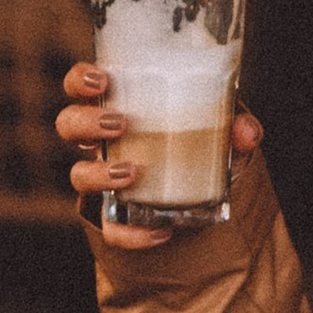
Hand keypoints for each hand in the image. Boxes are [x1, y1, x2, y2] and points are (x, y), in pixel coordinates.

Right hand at [54, 61, 262, 251]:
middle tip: (119, 124)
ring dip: (99, 173)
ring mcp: (103, 178)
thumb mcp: (222, 130)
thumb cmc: (200, 143)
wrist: (205, 195)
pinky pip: (111, 228)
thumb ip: (238, 126)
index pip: (79, 85)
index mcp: (116, 107)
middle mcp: (100, 141)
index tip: (102, 81)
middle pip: (67, 124)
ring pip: (77, 175)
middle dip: (85, 122)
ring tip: (131, 172)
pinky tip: (161, 230)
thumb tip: (245, 132)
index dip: (79, 80)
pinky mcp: (114, 215)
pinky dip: (132, 232)